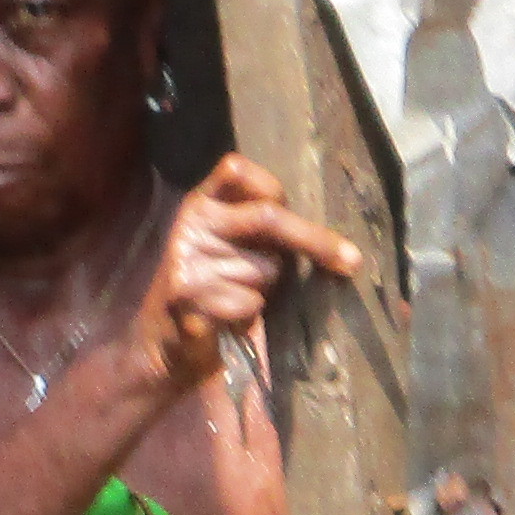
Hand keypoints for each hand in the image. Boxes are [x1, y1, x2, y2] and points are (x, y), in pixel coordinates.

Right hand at [126, 155, 364, 390]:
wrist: (162, 345)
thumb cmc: (210, 288)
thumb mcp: (227, 244)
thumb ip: (258, 226)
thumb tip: (330, 238)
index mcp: (199, 204)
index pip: (236, 170)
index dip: (269, 186)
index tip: (288, 206)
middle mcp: (190, 226)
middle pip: (267, 218)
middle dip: (315, 240)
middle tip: (352, 261)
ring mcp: (186, 264)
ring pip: (265, 269)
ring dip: (267, 288)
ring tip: (237, 296)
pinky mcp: (188, 303)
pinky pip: (249, 303)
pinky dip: (249, 316)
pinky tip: (227, 321)